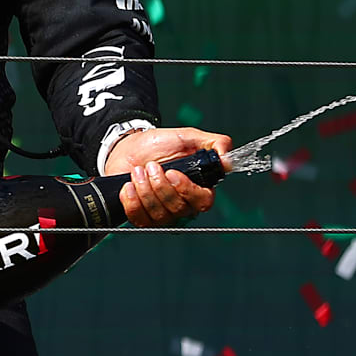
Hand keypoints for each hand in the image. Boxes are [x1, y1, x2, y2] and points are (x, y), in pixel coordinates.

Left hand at [105, 127, 233, 227]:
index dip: (187, 190)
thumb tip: (227, 158)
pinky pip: (140, 219)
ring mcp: (162, 213)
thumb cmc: (159, 144)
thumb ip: (213, 143)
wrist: (129, 146)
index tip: (172, 173)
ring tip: (138, 170)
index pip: (203, 201)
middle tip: (151, 165)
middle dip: (160, 185)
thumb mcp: (187, 136)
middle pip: (177, 208)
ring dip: (145, 189)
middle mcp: (182, 204)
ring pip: (159, 214)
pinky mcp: (142, 217)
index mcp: (198, 187)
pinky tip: (128, 185)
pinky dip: (132, 201)